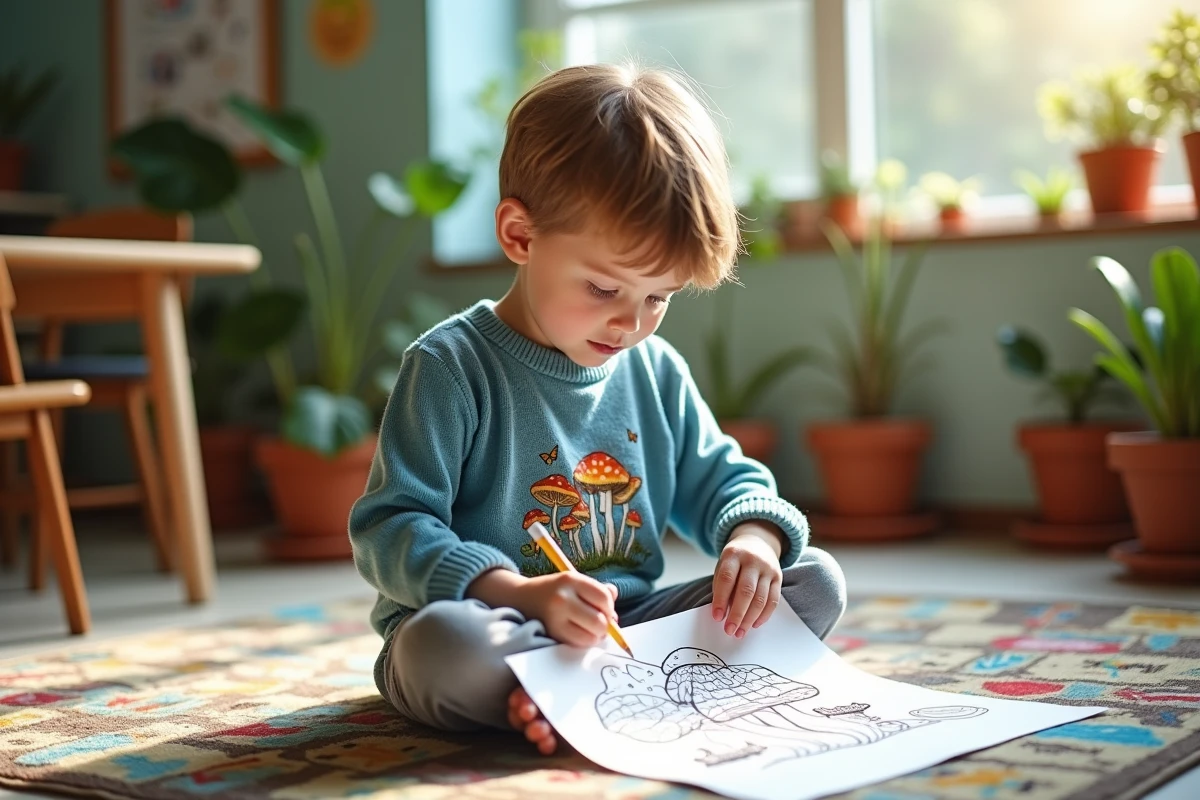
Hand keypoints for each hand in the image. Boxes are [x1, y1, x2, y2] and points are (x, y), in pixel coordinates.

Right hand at [514, 572, 618, 646]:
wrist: (521, 598)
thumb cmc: (554, 590)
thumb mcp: (574, 582)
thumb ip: (598, 591)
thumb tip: (615, 608)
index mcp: (570, 580)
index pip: (604, 597)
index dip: (610, 607)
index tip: (606, 610)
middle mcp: (562, 598)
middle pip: (600, 620)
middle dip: (605, 624)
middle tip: (600, 623)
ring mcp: (556, 617)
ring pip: (592, 635)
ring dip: (596, 635)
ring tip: (590, 630)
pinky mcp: (552, 633)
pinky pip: (579, 644)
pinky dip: (585, 642)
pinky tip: (581, 634)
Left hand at [711, 522, 784, 637]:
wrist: (758, 542)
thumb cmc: (736, 559)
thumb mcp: (724, 565)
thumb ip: (722, 585)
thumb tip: (722, 612)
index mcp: (734, 554)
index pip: (727, 579)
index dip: (720, 599)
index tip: (716, 617)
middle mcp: (753, 560)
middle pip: (746, 591)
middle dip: (737, 614)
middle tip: (729, 630)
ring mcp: (768, 568)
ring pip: (761, 598)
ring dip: (750, 619)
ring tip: (740, 631)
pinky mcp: (778, 577)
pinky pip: (773, 600)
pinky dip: (764, 615)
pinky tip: (755, 624)